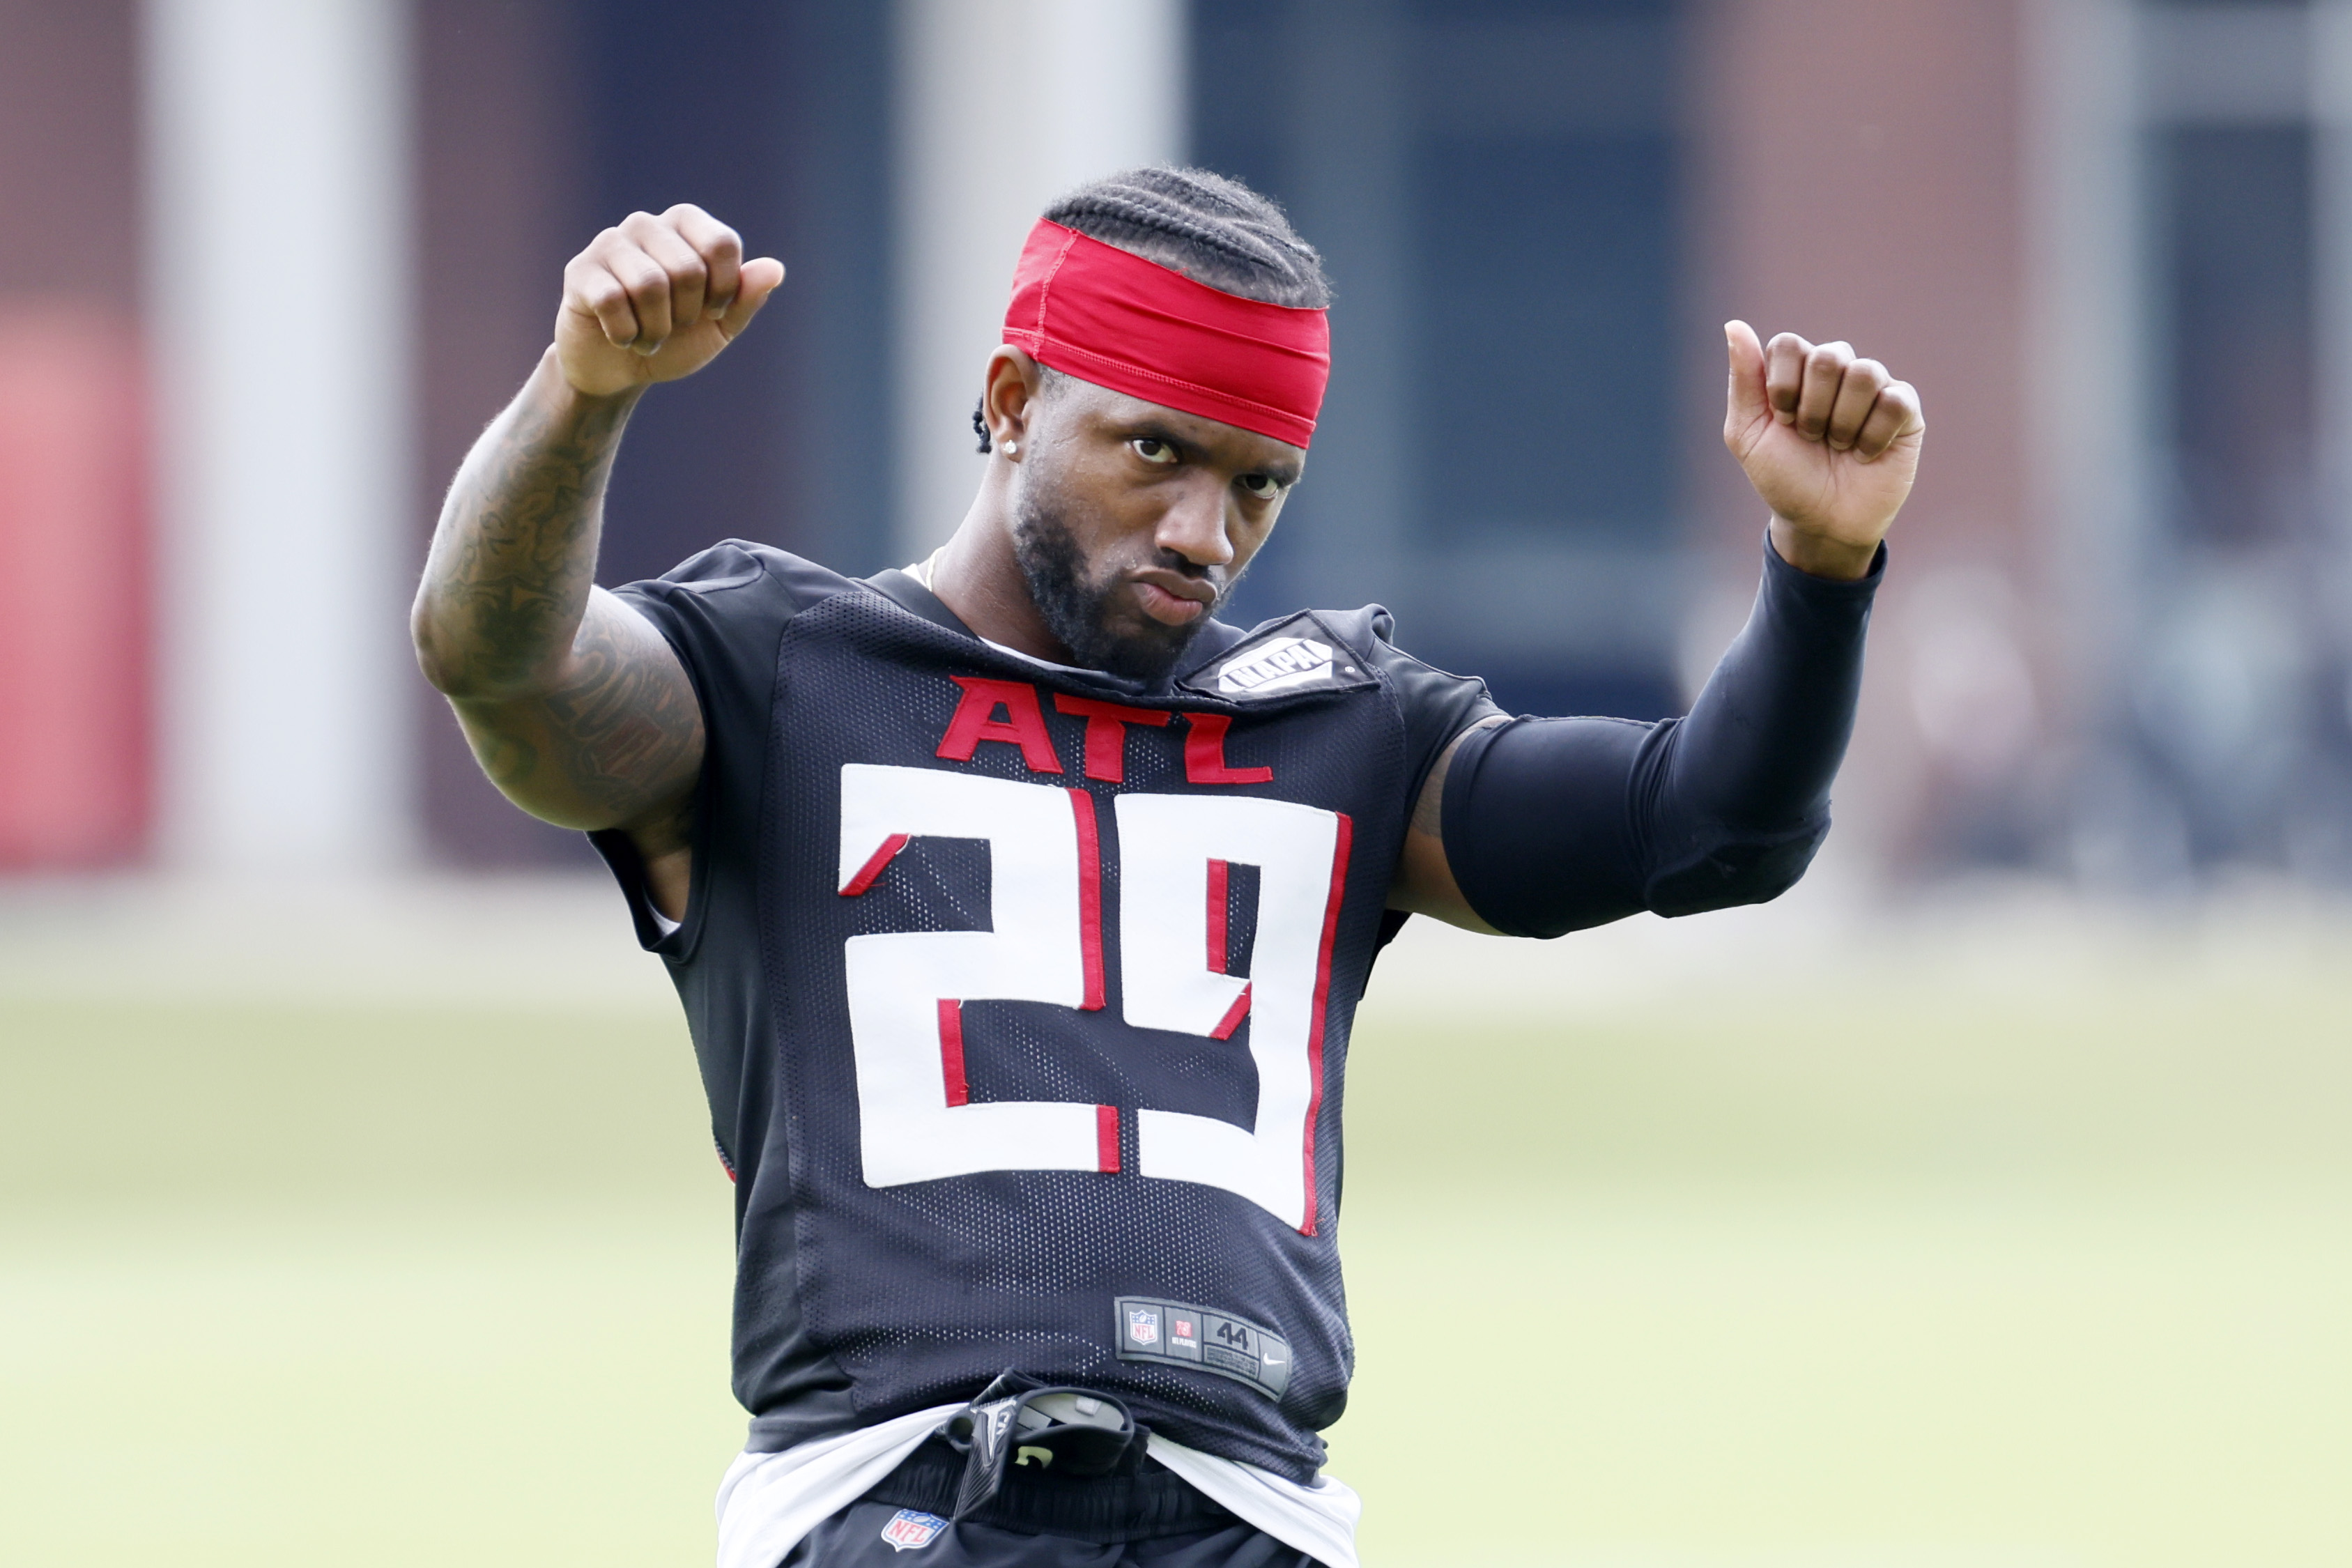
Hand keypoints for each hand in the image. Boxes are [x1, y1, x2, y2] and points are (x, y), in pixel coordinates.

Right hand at [556, 205, 785, 396]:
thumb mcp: (719, 327)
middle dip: (687, 315)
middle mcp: (647, 225)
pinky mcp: (580, 270)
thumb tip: (775, 269)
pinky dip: (626, 334)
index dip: (725, 288)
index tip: (714, 311)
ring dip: (656, 330)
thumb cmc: (675, 340)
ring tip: (650, 337)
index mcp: (686, 227)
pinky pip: (613, 301)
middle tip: (674, 326)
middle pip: (687, 268)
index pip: (721, 242)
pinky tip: (621, 338)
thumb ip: (745, 298)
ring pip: (649, 284)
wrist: (619, 371)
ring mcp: (610, 243)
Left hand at [1722, 320, 1923, 579]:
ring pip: (1865, 373)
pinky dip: (1873, 436)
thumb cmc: (1784, 477)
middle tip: (1812, 438)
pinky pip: (1894, 401)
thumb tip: (1734, 325)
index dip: (1782, 388)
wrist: (1820, 522)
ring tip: (1839, 447)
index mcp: (1797, 370)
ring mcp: (1873, 386)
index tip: (1782, 422)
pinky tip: (1866, 454)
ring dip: (1843, 423)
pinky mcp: (1905, 408)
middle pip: (1829, 355)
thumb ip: (1743, 380)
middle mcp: (1837, 370)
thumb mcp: (1748, 434)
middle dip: (1813, 409)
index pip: (1789, 344)